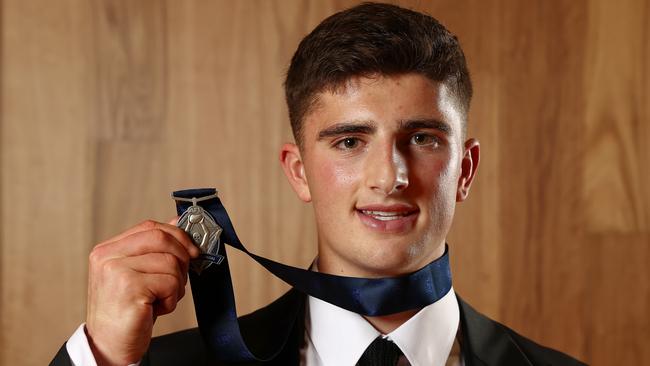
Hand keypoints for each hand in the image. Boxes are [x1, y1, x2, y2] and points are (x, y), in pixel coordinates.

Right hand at [85, 219, 199, 365]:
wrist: (110, 345)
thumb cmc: (127, 311)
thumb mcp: (140, 274)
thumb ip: (154, 249)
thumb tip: (179, 222)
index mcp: (108, 249)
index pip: (150, 227)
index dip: (177, 235)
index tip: (191, 250)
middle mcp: (107, 256)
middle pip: (161, 238)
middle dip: (181, 257)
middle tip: (179, 278)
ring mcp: (116, 271)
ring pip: (170, 261)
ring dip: (176, 284)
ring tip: (161, 299)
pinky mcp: (129, 287)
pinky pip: (169, 282)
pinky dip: (171, 298)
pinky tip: (157, 308)